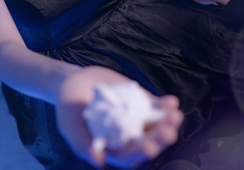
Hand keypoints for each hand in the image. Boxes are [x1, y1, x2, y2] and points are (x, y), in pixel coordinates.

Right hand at [56, 66, 182, 168]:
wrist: (74, 81)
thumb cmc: (68, 107)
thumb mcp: (69, 124)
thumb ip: (81, 142)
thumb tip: (98, 161)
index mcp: (111, 149)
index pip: (129, 155)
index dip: (140, 152)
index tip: (150, 147)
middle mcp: (128, 137)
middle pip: (148, 141)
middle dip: (160, 137)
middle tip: (168, 131)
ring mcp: (137, 120)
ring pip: (157, 125)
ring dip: (168, 121)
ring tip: (175, 114)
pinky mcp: (143, 104)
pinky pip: (157, 106)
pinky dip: (165, 105)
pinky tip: (171, 101)